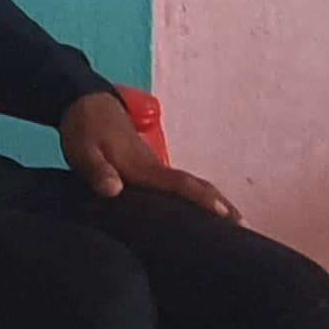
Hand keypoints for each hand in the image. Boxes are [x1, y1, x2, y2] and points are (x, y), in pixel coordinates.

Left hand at [59, 94, 238, 218]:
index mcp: (143, 166)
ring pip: (190, 186)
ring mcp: (155, 167)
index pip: (179, 183)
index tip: (225, 214)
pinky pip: (179, 186)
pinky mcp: (149, 169)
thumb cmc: (84, 128)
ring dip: (214, 202)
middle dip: (221, 204)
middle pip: (196, 186)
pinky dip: (198, 198)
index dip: (202, 199)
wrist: (87, 102)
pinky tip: (202, 213)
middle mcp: (156, 167)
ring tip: (237, 224)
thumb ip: (97, 170)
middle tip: (247, 227)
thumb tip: (115, 190)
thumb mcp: (82, 150)